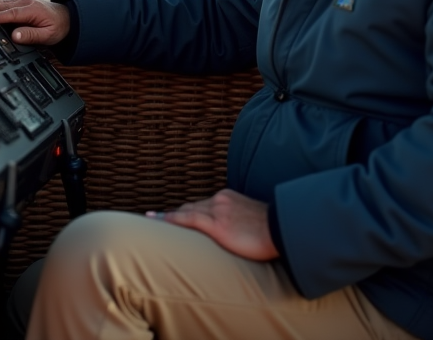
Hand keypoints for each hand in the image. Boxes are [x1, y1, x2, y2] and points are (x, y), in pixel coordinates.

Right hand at [0, 0, 70, 45]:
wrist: (67, 17)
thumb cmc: (58, 27)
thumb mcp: (47, 35)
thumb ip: (31, 36)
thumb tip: (15, 36)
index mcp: (31, 10)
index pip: (9, 14)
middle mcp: (25, 2)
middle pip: (2, 5)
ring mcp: (23, 0)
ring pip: (2, 2)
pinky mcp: (21, 1)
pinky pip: (5, 3)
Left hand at [147, 189, 277, 260]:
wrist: (283, 229)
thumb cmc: (273, 231)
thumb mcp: (253, 222)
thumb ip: (240, 223)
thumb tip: (234, 235)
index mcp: (229, 198)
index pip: (201, 205)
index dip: (186, 211)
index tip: (173, 216)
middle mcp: (220, 200)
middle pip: (190, 206)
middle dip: (174, 214)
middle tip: (154, 220)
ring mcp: (217, 210)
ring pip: (185, 211)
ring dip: (168, 217)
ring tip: (150, 221)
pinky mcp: (216, 223)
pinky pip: (186, 219)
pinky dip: (169, 219)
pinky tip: (156, 221)